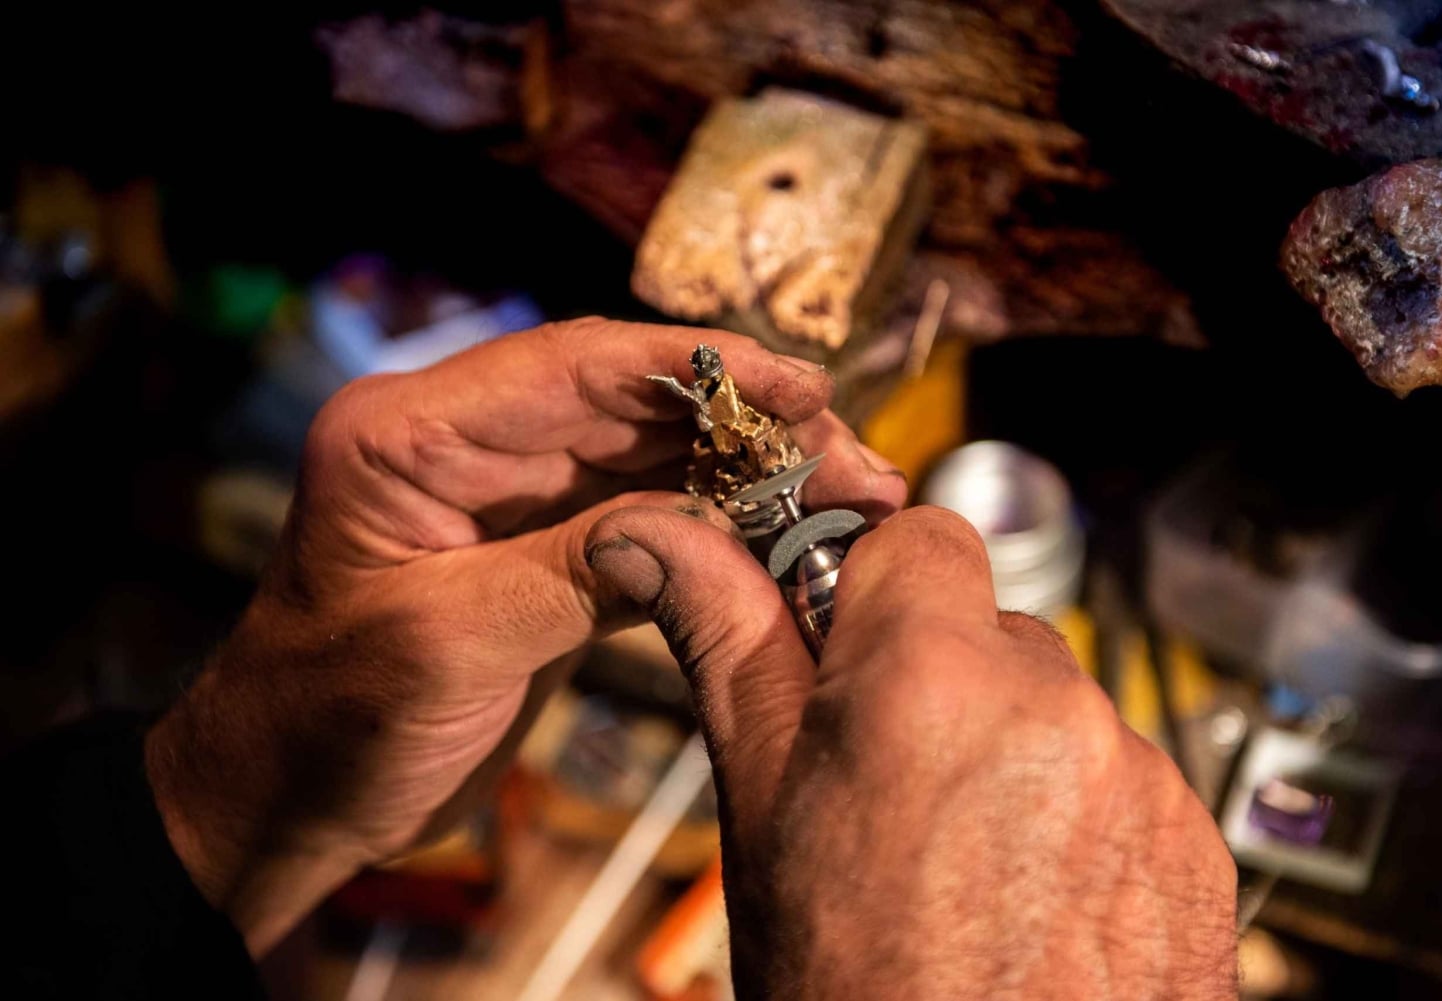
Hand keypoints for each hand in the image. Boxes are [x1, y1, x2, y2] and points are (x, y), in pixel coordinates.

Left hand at [144, 318, 905, 953]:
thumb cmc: (324, 725)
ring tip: (842, 489)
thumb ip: (570, 574)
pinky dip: (712, 528)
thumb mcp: (444, 646)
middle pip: (626, 405)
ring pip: (647, 460)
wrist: (286, 801)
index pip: (571, 366)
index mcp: (408, 435)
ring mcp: (506, 501)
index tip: (800, 381)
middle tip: (849, 453)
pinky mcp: (541, 555)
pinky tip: (780, 534)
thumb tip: (697, 528)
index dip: (696, 366)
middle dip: (744, 422)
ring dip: (743, 473)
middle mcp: (462, 447)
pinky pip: (643, 520)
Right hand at [587, 505, 1237, 999]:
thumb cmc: (855, 991)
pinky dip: (1069, 809)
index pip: (918, 535)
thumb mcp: (762, 812)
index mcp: (930, 679)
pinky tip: (1021, 886)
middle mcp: (1054, 706)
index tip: (840, 644)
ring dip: (1003, 747)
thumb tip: (658, 541)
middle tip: (883, 776)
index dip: (869, 586)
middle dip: (932, 675)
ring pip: (1050, 703)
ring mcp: (1135, 774)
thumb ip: (730, 646)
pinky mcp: (1190, 836)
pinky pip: (1116, 775)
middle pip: (985, 625)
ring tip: (954, 854)